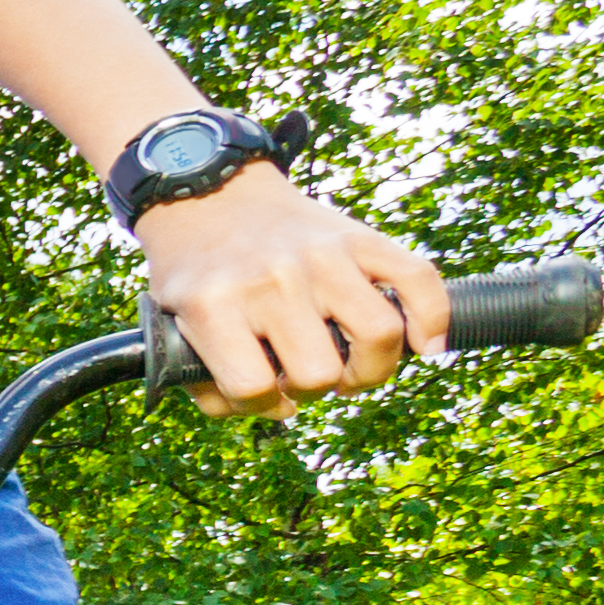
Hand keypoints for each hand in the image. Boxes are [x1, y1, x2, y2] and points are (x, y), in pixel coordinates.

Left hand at [142, 171, 443, 414]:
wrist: (210, 193)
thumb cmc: (196, 272)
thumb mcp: (171, 325)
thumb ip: (207, 384)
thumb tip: (279, 411)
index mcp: (214, 305)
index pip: (254, 387)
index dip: (265, 404)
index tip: (267, 391)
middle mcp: (271, 280)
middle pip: (320, 372)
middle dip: (316, 390)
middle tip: (306, 375)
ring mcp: (321, 257)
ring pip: (380, 335)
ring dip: (371, 369)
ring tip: (352, 367)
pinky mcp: (360, 237)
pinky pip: (419, 281)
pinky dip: (432, 320)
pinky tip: (423, 345)